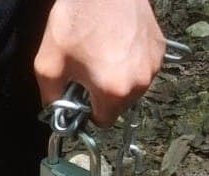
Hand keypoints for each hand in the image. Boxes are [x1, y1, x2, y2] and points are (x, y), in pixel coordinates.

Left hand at [35, 0, 165, 126]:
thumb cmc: (75, 21)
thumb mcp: (48, 65)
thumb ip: (51, 98)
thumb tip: (55, 113)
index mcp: (114, 92)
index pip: (103, 122)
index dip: (88, 112)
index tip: (80, 96)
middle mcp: (139, 83)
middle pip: (119, 106)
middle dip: (102, 96)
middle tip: (88, 72)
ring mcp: (153, 65)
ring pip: (132, 88)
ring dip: (118, 80)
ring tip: (102, 55)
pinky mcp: (159, 48)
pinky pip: (142, 68)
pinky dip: (130, 64)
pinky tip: (116, 45)